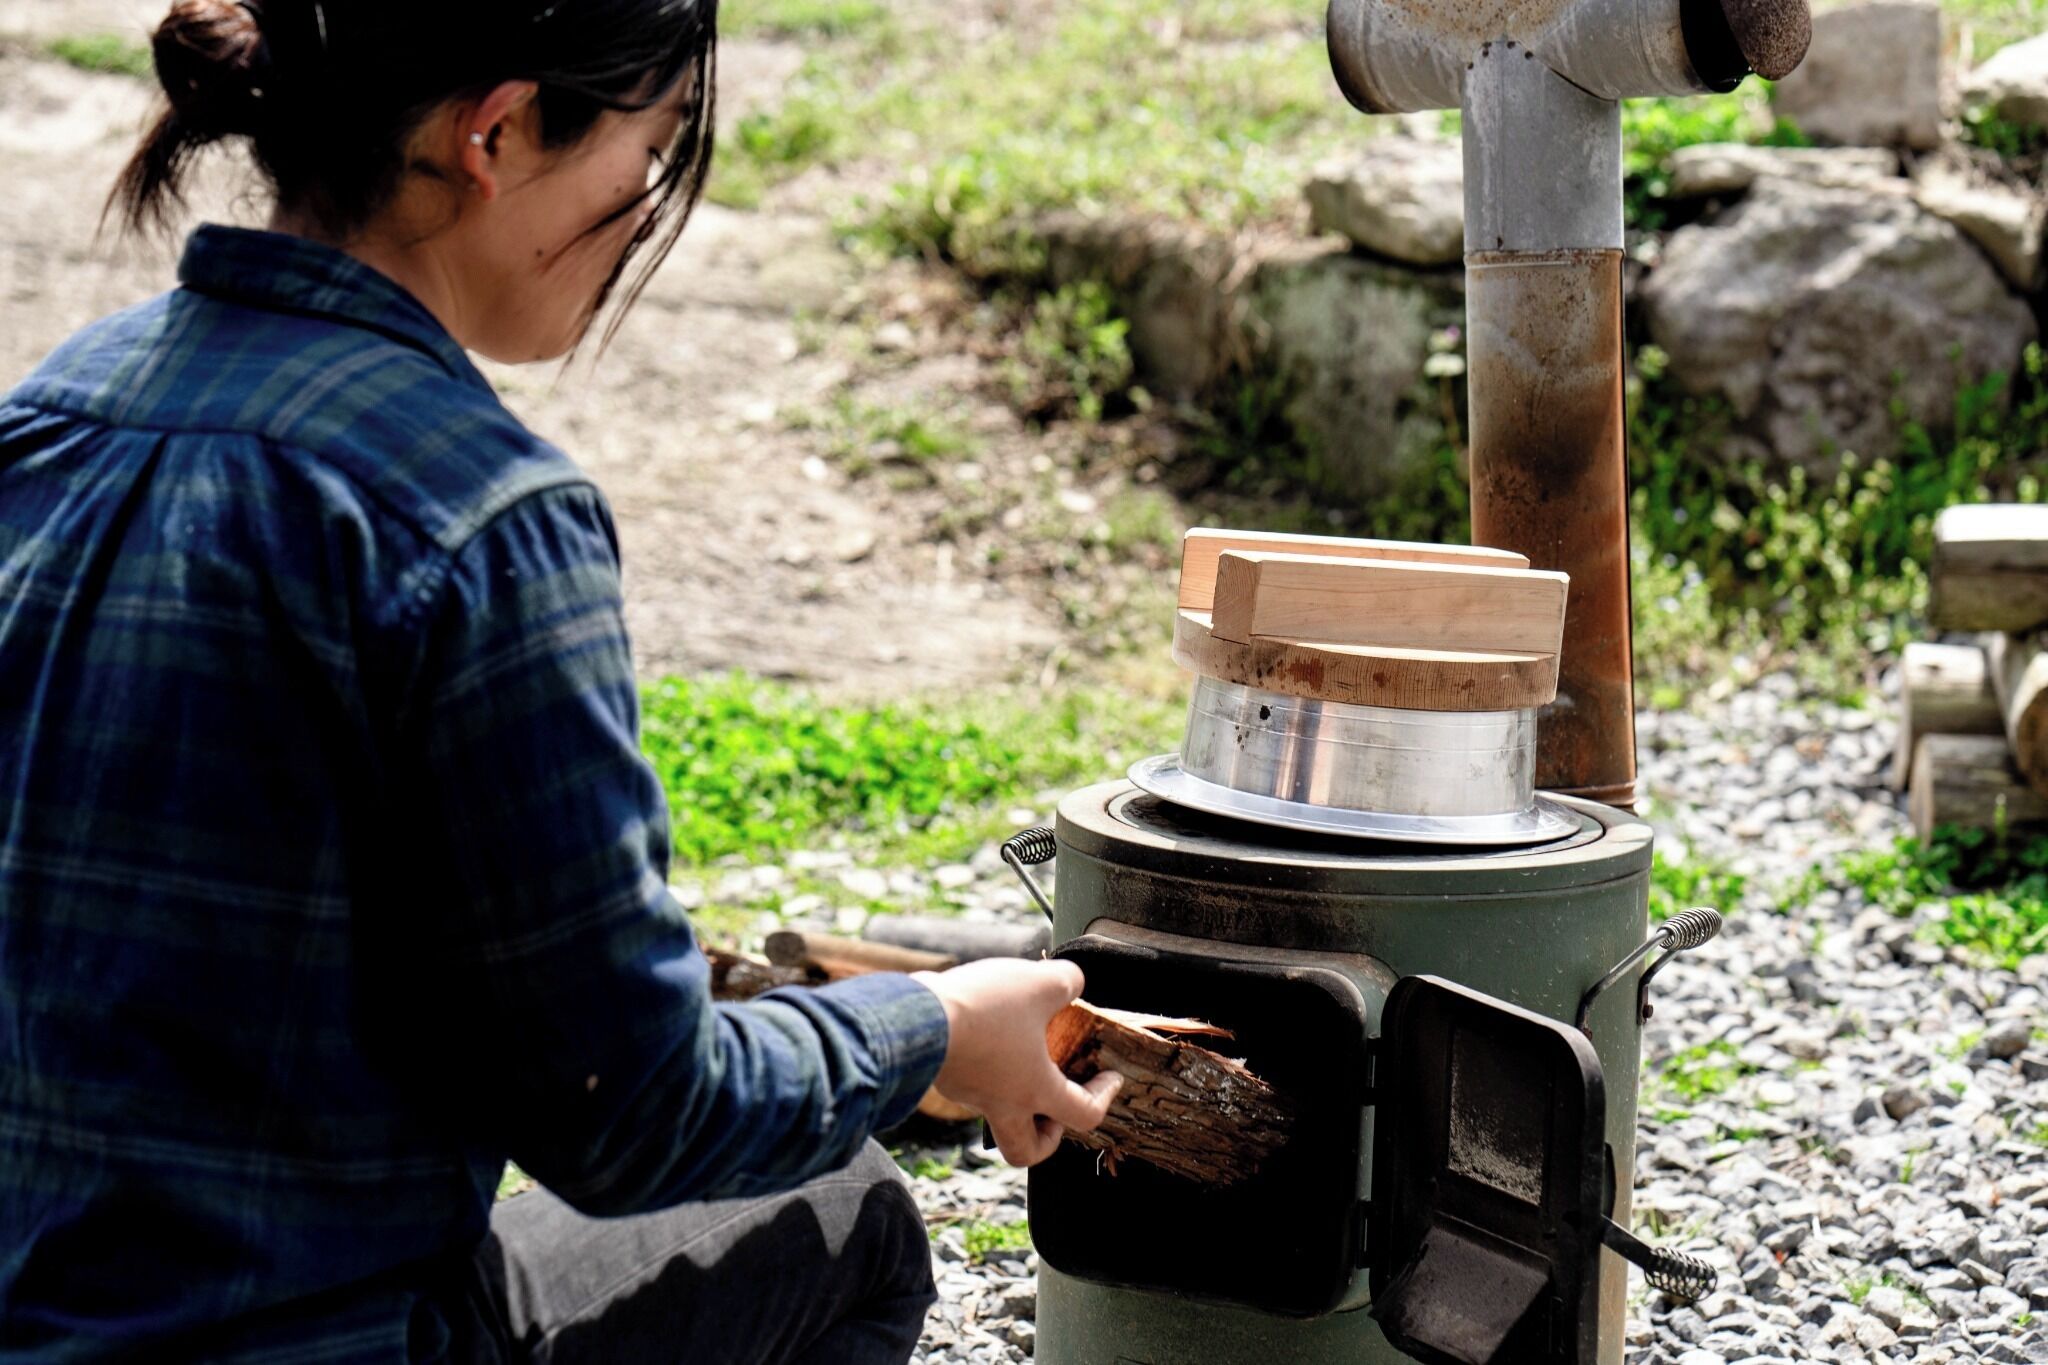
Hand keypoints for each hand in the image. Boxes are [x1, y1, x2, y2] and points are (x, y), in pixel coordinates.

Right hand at [912, 959, 1121, 1166]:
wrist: (914, 1017)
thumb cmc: (981, 1011)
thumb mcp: (1039, 984)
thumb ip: (1067, 981)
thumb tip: (1073, 982)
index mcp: (1034, 1091)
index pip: (1084, 1115)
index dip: (1103, 1098)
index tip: (1109, 1078)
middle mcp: (1000, 1103)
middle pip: (1025, 1151)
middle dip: (1045, 1138)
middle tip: (1053, 1109)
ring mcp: (968, 1094)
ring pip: (995, 1110)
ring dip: (1013, 1088)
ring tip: (1019, 1044)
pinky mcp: (944, 1076)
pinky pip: (971, 1080)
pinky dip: (985, 1064)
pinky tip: (986, 1026)